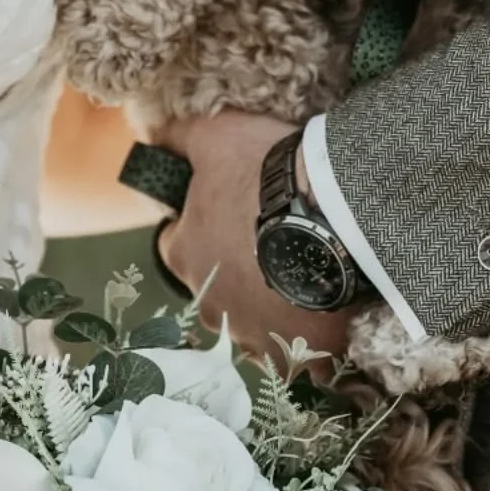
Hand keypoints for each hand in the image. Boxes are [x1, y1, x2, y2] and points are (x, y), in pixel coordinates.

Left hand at [155, 112, 351, 362]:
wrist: (335, 214)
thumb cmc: (266, 173)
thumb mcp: (217, 135)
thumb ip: (180, 138)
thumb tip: (153, 138)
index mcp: (184, 254)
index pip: (175, 242)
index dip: (200, 223)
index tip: (228, 209)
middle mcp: (209, 305)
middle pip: (215, 286)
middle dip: (236, 267)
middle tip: (273, 235)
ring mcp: (251, 335)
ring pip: (252, 323)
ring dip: (269, 303)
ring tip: (305, 270)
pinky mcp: (294, 354)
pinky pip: (293, 356)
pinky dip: (303, 339)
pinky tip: (322, 312)